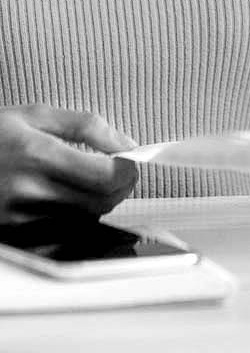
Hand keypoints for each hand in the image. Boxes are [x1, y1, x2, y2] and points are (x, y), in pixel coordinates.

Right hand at [0, 105, 138, 223]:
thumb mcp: (35, 115)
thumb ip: (86, 125)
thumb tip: (127, 143)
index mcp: (37, 154)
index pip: (105, 176)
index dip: (129, 170)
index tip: (131, 161)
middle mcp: (28, 191)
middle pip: (101, 203)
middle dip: (119, 187)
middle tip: (117, 171)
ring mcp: (19, 220)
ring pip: (85, 221)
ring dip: (98, 203)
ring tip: (88, 182)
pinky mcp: (14, 237)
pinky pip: (62, 235)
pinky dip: (75, 219)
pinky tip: (66, 201)